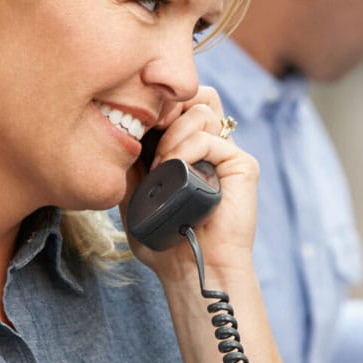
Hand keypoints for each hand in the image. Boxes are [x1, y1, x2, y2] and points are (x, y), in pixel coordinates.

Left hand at [123, 85, 256, 280]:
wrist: (188, 268)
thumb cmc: (162, 239)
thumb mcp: (133, 190)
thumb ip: (131, 158)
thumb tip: (121, 123)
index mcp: (187, 148)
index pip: (178, 103)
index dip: (156, 103)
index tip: (133, 122)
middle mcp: (210, 146)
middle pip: (196, 94)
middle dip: (167, 104)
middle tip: (148, 129)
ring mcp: (226, 154)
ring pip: (203, 108)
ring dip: (174, 131)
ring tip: (160, 162)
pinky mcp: (241, 165)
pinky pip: (211, 137)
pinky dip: (187, 148)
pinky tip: (174, 168)